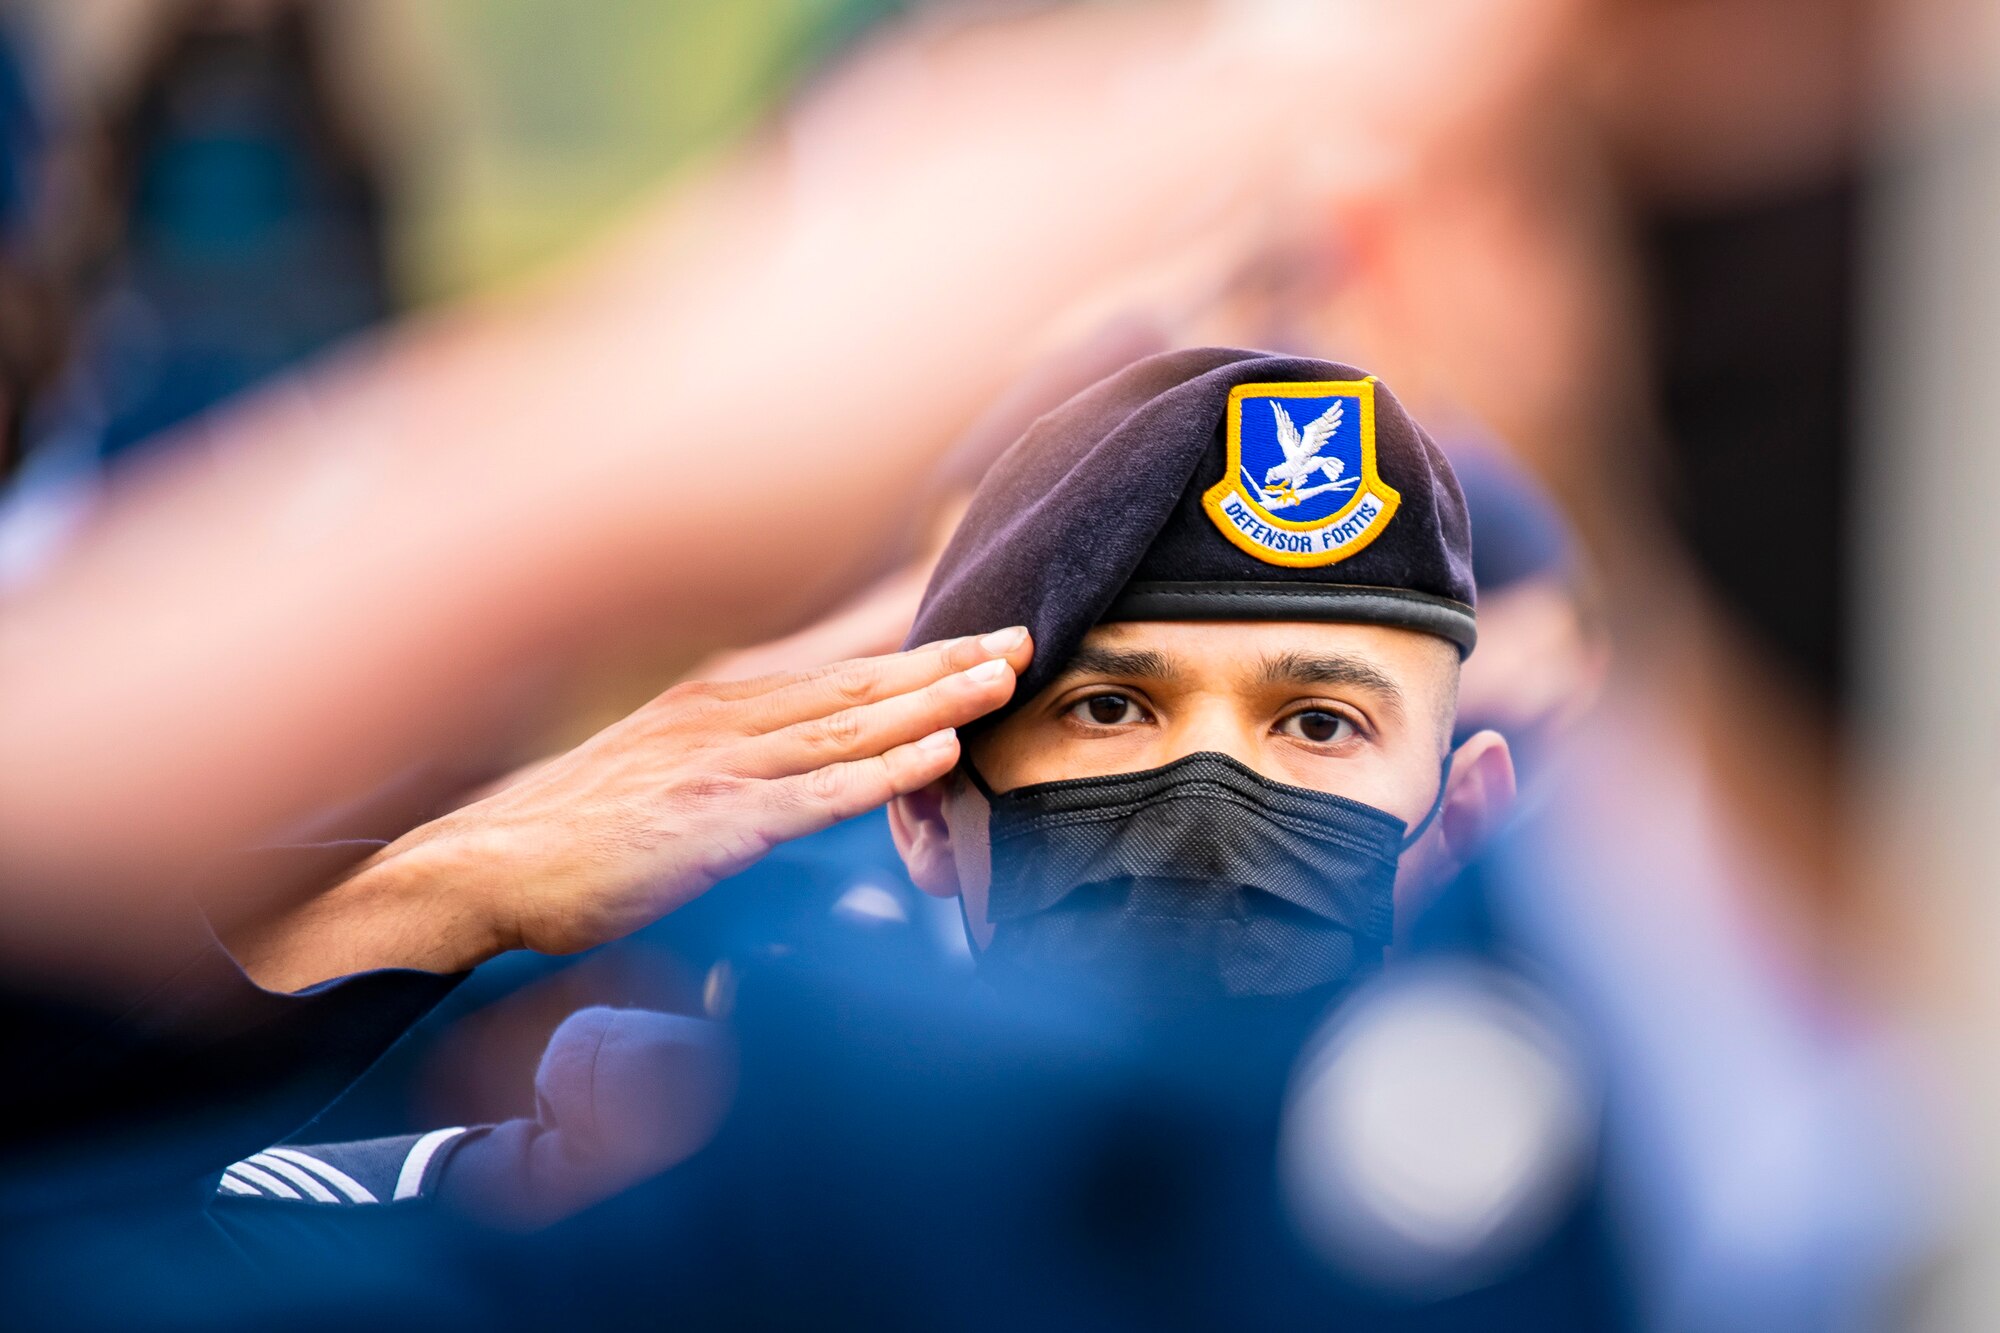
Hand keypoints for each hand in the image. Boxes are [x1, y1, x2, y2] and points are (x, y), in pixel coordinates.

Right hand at [228, 628, 1031, 989]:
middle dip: (946, 661)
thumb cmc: (566, 833)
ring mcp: (719, 767)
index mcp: (715, 705)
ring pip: (850, 726)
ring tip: (1004, 677)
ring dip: (935, 700)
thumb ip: (726, 762)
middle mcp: (724, 719)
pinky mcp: (709, 825)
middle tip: (1026, 635)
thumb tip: (781, 771)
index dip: (915, 653)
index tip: (982, 634)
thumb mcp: (656, 772)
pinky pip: (815, 796)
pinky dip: (883, 772)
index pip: (838, 672)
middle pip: (858, 684)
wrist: (476, 868)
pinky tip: (938, 753)